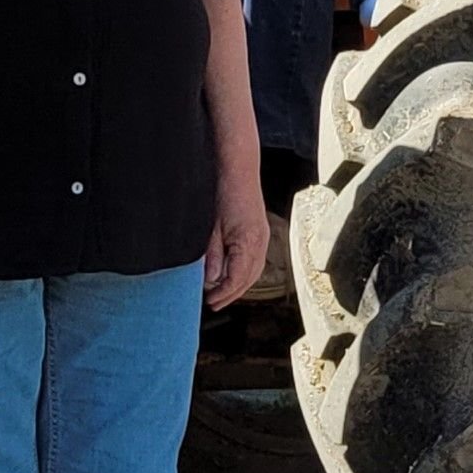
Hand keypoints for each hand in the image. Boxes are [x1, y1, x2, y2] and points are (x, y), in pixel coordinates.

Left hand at [205, 182, 270, 305]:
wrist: (238, 168)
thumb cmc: (222, 192)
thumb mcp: (211, 228)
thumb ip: (213, 256)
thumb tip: (212, 279)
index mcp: (248, 242)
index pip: (237, 279)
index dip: (223, 293)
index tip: (209, 301)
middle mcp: (260, 242)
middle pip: (249, 279)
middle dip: (232, 294)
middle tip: (214, 304)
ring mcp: (263, 236)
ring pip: (255, 271)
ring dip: (239, 285)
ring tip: (222, 294)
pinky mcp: (261, 231)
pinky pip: (256, 260)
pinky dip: (245, 273)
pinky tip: (233, 275)